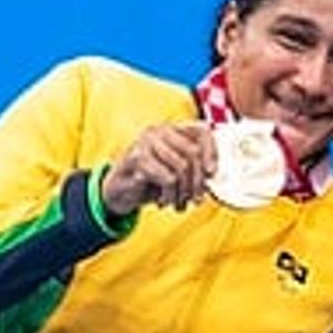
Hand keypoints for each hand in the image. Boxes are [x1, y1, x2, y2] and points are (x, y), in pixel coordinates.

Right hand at [100, 123, 217, 216]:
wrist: (120, 192)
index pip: (202, 130)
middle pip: (193, 152)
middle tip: (197, 199)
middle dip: (198, 181)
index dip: (212, 151)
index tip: (212, 173)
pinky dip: (170, 194)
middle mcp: (159, 131)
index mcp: (172, 130)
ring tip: (180, 203)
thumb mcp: (177, 173)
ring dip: (184, 192)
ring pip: (181, 167)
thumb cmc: (152, 181)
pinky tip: (164, 200)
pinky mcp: (136, 157)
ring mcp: (146, 142)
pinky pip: (167, 178)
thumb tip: (213, 175)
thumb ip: (195, 168)